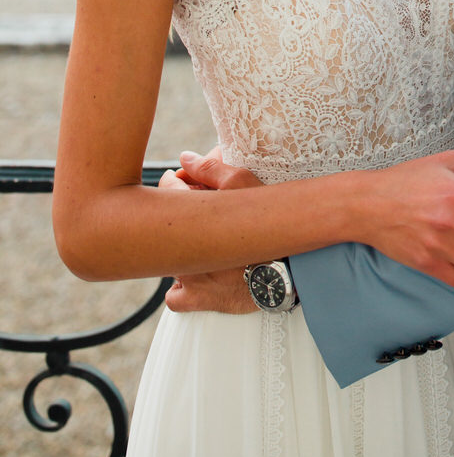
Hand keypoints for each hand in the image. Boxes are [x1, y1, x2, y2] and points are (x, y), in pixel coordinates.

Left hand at [161, 150, 260, 313]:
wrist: (286, 273)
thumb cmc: (268, 225)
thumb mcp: (244, 185)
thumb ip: (210, 168)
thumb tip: (183, 157)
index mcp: (191, 215)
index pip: (165, 189)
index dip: (174, 182)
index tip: (184, 183)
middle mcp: (183, 246)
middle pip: (165, 225)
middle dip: (178, 217)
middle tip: (200, 216)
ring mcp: (186, 275)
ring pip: (169, 260)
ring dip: (182, 253)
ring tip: (207, 247)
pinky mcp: (195, 299)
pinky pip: (174, 295)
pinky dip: (183, 288)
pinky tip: (199, 278)